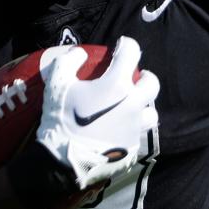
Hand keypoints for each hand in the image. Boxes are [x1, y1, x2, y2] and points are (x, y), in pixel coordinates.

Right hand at [36, 37, 159, 189]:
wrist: (62, 162)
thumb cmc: (60, 119)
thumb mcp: (57, 84)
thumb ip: (68, 61)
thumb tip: (80, 53)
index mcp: (117, 86)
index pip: (132, 54)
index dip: (127, 45)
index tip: (121, 47)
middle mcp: (133, 105)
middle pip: (152, 84)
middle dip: (145, 78)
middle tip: (135, 78)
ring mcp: (135, 129)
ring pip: (151, 114)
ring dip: (143, 107)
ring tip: (130, 107)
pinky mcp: (133, 148)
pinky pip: (138, 135)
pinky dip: (131, 129)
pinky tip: (119, 130)